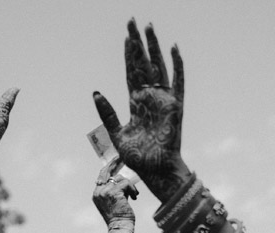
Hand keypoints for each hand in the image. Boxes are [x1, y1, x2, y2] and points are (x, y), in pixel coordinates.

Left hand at [93, 20, 189, 201]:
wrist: (156, 170)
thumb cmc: (138, 158)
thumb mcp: (116, 134)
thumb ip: (108, 113)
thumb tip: (96, 92)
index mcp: (136, 103)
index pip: (131, 72)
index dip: (128, 55)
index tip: (126, 36)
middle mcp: (150, 97)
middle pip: (143, 64)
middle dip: (138, 43)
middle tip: (133, 21)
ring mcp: (163, 100)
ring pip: (158, 66)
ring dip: (153, 47)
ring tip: (149, 27)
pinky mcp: (176, 106)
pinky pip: (178, 81)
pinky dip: (177, 65)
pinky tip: (173, 48)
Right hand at [93, 157, 137, 225]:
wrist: (120, 226)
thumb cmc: (120, 216)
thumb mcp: (114, 201)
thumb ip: (114, 190)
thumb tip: (121, 179)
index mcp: (97, 194)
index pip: (101, 175)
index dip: (108, 166)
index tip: (116, 159)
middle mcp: (98, 191)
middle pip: (108, 172)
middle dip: (115, 163)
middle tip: (121, 157)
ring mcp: (105, 191)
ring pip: (120, 178)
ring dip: (130, 186)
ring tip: (134, 195)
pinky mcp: (114, 192)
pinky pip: (126, 184)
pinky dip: (133, 190)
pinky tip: (135, 197)